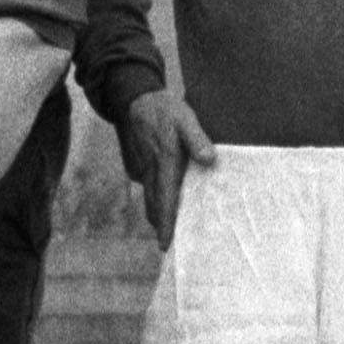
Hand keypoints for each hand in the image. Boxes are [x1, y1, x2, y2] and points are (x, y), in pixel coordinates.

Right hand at [122, 90, 215, 243]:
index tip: (165, 243)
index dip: (165, 223)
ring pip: (150, 198)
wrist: (135, 98)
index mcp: (164, 163)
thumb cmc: (165, 109)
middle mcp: (151, 170)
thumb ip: (197, 139)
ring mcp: (143, 168)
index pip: (165, 199)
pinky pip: (149, 187)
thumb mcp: (186, 119)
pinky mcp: (140, 164)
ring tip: (167, 230)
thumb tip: (209, 160)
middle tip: (169, 245)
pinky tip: (165, 200)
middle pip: (154, 206)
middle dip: (160, 226)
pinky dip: (156, 199)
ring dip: (157, 215)